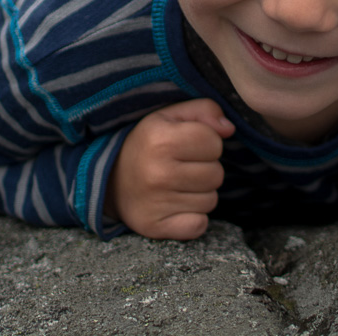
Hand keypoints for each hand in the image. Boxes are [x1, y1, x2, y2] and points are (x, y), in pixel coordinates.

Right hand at [106, 99, 234, 239]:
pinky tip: (176, 206)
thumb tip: (228, 128)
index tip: (188, 144)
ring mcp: (157, 203)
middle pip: (216, 174)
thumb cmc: (146, 144)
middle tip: (181, 166)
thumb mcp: (168, 116)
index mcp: (160, 139)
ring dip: (200, 193)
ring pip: (211, 201)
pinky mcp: (156, 227)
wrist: (109, 180)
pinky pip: (199, 225)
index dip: (206, 141)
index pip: (214, 141)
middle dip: (205, 168)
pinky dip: (193, 218)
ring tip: (177, 185)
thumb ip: (202, 111)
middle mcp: (158, 172)